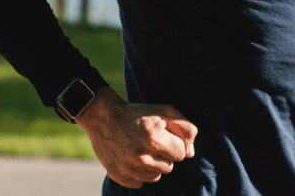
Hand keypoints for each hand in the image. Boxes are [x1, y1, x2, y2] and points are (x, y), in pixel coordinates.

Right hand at [74, 87, 198, 188]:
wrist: (104, 117)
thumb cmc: (139, 114)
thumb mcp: (165, 111)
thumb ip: (185, 130)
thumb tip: (190, 154)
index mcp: (154, 139)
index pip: (180, 154)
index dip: (174, 144)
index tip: (164, 135)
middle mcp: (140, 156)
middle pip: (169, 167)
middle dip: (164, 155)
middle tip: (151, 142)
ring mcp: (128, 168)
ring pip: (155, 177)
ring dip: (153, 165)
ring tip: (142, 150)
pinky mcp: (118, 176)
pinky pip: (139, 183)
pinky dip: (138, 173)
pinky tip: (132, 158)